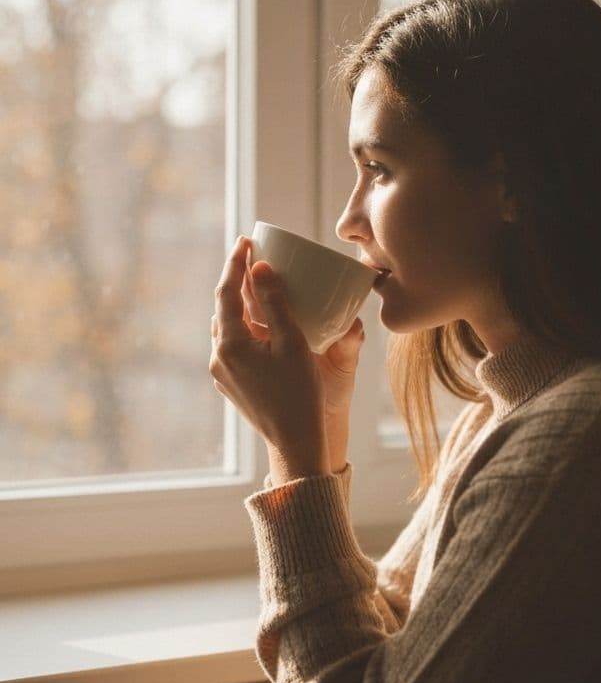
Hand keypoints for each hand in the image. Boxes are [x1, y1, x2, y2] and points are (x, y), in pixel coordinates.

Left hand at [241, 252, 364, 472]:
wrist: (294, 441)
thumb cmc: (300, 393)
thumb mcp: (293, 342)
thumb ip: (275, 304)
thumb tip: (260, 269)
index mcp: (231, 344)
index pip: (227, 292)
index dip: (236, 263)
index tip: (245, 241)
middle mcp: (219, 357)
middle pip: (224, 308)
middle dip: (237, 281)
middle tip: (254, 258)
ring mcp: (223, 373)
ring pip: (228, 327)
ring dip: (241, 304)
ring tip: (259, 287)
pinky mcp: (232, 384)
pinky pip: (234, 344)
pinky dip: (246, 326)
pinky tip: (263, 324)